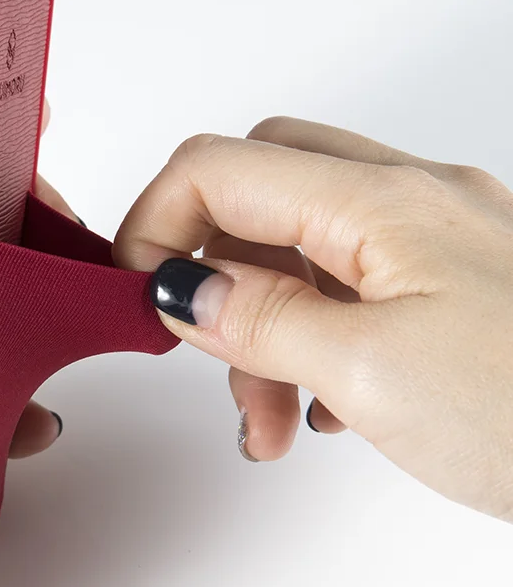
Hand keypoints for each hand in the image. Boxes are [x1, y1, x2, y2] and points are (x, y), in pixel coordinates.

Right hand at [114, 117, 512, 521]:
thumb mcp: (372, 373)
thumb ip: (260, 319)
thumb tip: (176, 287)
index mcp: (382, 202)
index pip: (218, 167)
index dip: (153, 223)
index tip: (132, 296)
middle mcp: (410, 200)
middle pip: (259, 188)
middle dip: (209, 265)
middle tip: (195, 340)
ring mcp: (437, 240)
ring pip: (302, 242)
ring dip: (261, 321)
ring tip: (266, 419)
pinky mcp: (454, 285)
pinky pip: (351, 281)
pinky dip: (312, 331)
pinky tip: (322, 402)